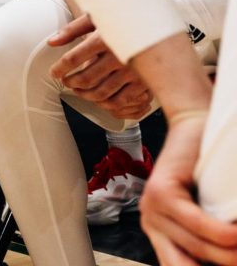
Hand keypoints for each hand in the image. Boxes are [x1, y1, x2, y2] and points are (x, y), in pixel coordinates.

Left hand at [48, 14, 152, 119]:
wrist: (156, 25)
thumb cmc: (121, 19)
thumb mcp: (96, 18)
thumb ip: (72, 30)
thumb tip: (52, 42)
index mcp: (104, 38)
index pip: (73, 58)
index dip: (60, 68)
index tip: (54, 72)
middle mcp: (118, 55)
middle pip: (86, 78)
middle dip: (71, 82)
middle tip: (65, 81)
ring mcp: (133, 71)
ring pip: (101, 92)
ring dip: (85, 94)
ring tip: (77, 89)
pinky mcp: (144, 83)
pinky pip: (121, 101)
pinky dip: (106, 103)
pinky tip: (98, 98)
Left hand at [141, 115, 236, 265]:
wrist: (194, 128)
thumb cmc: (210, 175)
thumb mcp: (211, 215)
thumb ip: (213, 241)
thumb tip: (229, 257)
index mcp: (165, 239)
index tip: (230, 262)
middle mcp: (154, 228)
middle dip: (229, 262)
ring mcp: (152, 209)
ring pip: (202, 248)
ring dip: (234, 252)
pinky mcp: (160, 192)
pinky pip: (197, 224)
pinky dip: (224, 233)